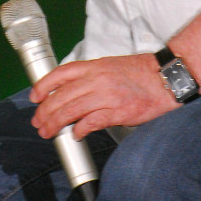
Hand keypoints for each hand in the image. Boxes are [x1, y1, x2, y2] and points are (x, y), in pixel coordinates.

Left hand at [30, 54, 176, 139]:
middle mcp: (97, 79)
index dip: (43, 85)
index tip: (34, 97)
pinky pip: (90, 123)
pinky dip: (79, 130)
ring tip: (48, 131)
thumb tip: (71, 91)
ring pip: (71, 110)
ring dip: (56, 123)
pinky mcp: (117, 111)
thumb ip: (90, 76)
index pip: (61, 73)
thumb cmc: (141, 73)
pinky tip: (75, 135)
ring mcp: (107, 95)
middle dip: (46, 111)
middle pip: (62, 96)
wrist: (165, 79)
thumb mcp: (110, 66)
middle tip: (38, 121)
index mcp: (95, 66)